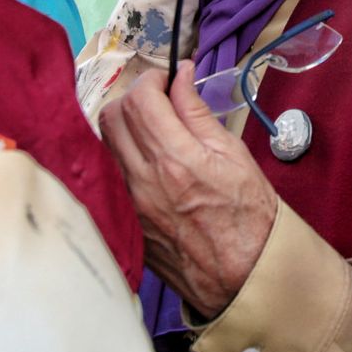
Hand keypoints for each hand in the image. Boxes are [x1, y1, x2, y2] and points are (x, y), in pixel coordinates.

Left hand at [98, 61, 276, 317]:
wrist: (242, 276)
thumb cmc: (249, 216)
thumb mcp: (233, 154)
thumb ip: (198, 112)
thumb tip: (181, 75)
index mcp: (175, 159)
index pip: (139, 99)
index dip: (151, 79)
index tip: (167, 80)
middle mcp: (143, 180)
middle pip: (110, 116)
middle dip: (132, 98)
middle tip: (158, 101)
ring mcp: (128, 204)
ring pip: (102, 144)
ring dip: (122, 126)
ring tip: (152, 131)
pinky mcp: (124, 222)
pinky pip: (108, 175)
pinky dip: (120, 157)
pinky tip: (145, 161)